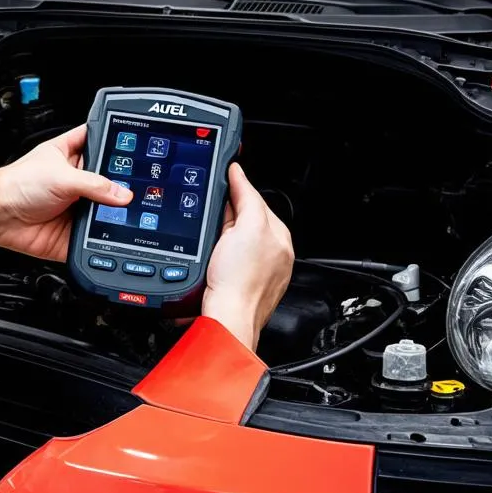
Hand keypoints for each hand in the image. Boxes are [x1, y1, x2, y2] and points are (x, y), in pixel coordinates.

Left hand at [0, 124, 131, 260]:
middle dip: (123, 185)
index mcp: (71, 154)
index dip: (117, 143)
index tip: (139, 146)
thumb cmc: (17, 185)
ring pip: (107, 210)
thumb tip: (123, 194)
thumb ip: (94, 184)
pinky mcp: (75, 231)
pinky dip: (106, 239)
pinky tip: (112, 235)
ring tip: (126, 213)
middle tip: (137, 188)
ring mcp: (77, 206)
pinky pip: (97, 237)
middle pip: (110, 180)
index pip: (100, 142)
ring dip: (115, 214)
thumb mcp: (60, 176)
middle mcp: (77, 180)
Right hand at [202, 162, 293, 351]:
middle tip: (213, 227)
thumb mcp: (245, 227)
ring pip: (233, 241)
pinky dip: (217, 258)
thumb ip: (246, 198)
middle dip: (225, 219)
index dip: (235, 191)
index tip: (220, 180)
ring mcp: (259, 270)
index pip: (255, 201)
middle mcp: (274, 252)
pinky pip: (227, 260)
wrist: (229, 319)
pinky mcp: (243, 283)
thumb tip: (239, 173)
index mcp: (279, 235)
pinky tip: (213, 266)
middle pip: (243, 220)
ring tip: (213, 251)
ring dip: (219, 239)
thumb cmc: (239, 280)